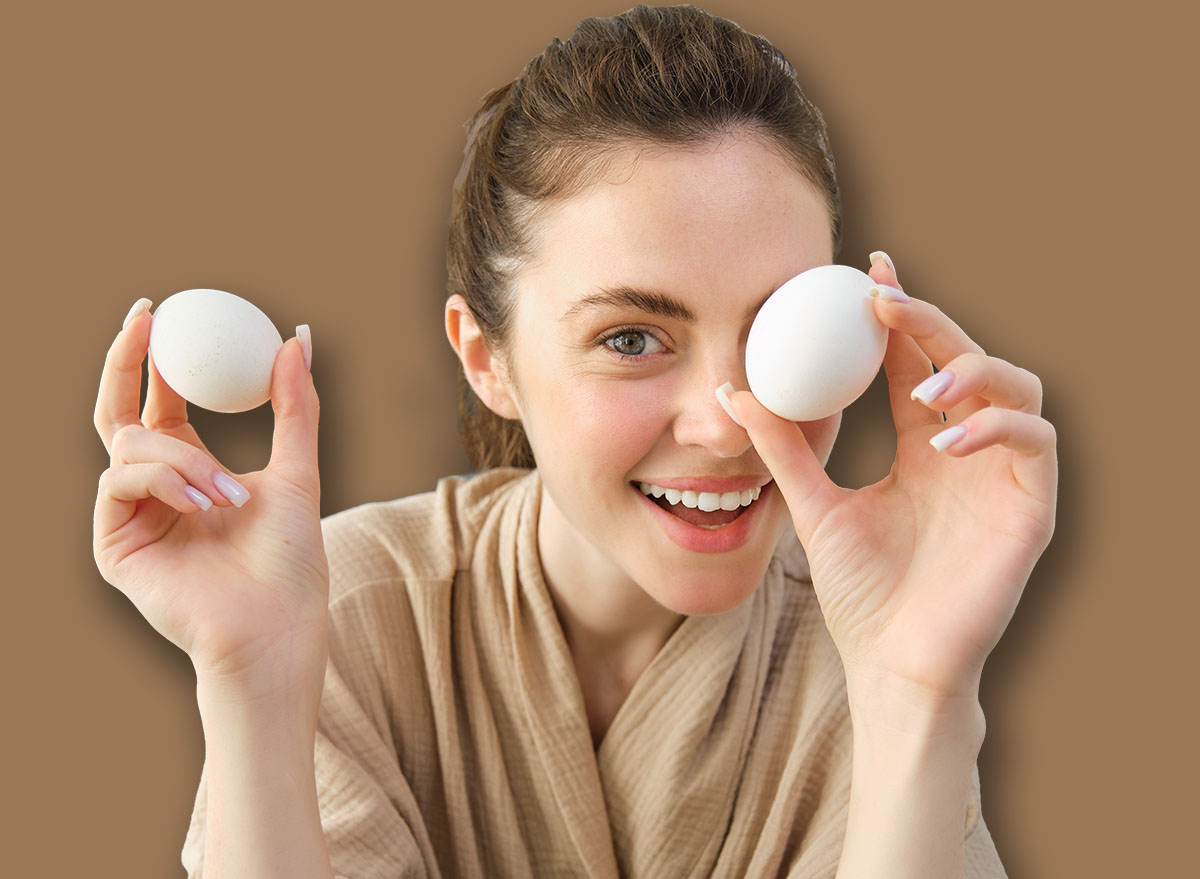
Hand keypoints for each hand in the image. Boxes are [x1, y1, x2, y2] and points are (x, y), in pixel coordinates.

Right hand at [92, 300, 328, 690]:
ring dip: (183, 457)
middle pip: (120, 411)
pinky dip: (163, 480)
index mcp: (191, 469)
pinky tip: (201, 503)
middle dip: (125, 360)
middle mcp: (156, 488)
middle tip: (143, 318)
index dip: (155, 357)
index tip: (163, 310)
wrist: (277, 622)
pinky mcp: (114, 544)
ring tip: (228, 495)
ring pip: (130, 444)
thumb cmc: (290, 558)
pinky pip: (119, 481)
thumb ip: (295, 406)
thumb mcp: (297, 469)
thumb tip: (297, 339)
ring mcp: (130, 516)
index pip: (162, 402)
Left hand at [726, 254, 1056, 708]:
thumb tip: (732, 391)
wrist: (890, 664)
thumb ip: (784, 449)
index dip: (899, 312)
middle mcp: (966, 450)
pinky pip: (1035, 444)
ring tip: (920, 384)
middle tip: (883, 300)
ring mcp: (1003, 476)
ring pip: (1017, 386)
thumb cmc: (860, 592)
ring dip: (971, 369)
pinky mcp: (1031, 508)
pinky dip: (997, 429)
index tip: (865, 270)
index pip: (916, 359)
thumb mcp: (813, 506)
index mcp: (921, 444)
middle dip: (930, 320)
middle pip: (965, 357)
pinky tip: (944, 441)